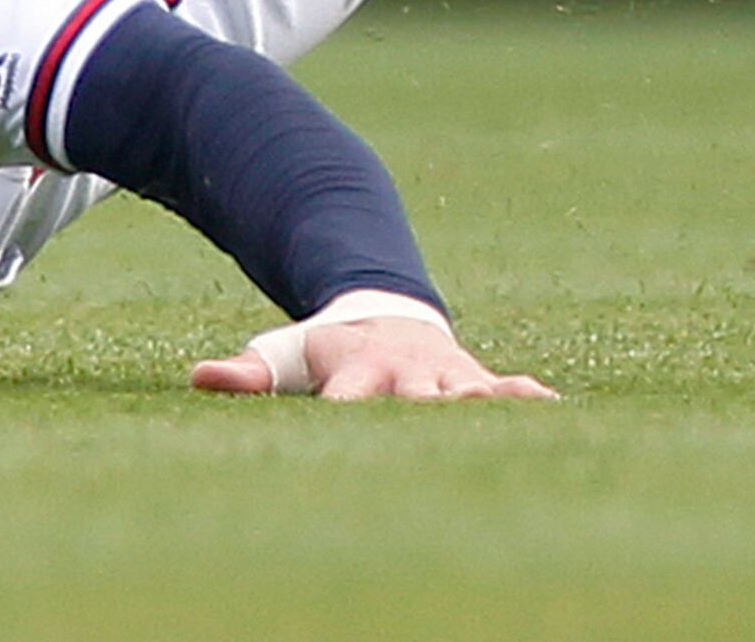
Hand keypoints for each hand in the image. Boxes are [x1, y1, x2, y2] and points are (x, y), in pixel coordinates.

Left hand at [190, 314, 559, 400]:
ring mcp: (445, 376)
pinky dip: (526, 399)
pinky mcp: (477, 381)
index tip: (343, 424)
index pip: (349, 398)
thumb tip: (200, 376)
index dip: (346, 411)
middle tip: (429, 440)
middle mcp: (406, 373)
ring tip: (499, 418)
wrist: (384, 316)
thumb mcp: (285, 355)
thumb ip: (247, 372)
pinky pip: (507, 389)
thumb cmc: (326, 350)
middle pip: (414, 400)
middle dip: (421, 418)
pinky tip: (554, 409)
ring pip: (466, 393)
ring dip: (480, 407)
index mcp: (356, 370)